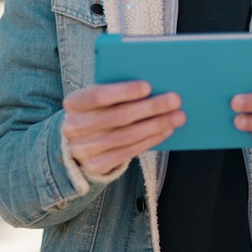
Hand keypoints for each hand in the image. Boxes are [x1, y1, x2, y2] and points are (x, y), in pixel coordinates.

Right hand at [62, 81, 184, 176]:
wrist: (76, 144)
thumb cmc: (95, 112)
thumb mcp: (97, 99)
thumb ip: (116, 91)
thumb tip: (152, 86)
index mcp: (73, 103)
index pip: (98, 95)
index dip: (124, 91)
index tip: (148, 86)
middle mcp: (75, 127)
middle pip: (118, 116)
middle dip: (150, 108)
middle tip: (174, 100)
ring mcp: (85, 149)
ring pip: (127, 136)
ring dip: (156, 125)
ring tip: (177, 117)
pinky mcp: (96, 165)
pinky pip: (128, 152)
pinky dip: (150, 140)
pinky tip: (166, 131)